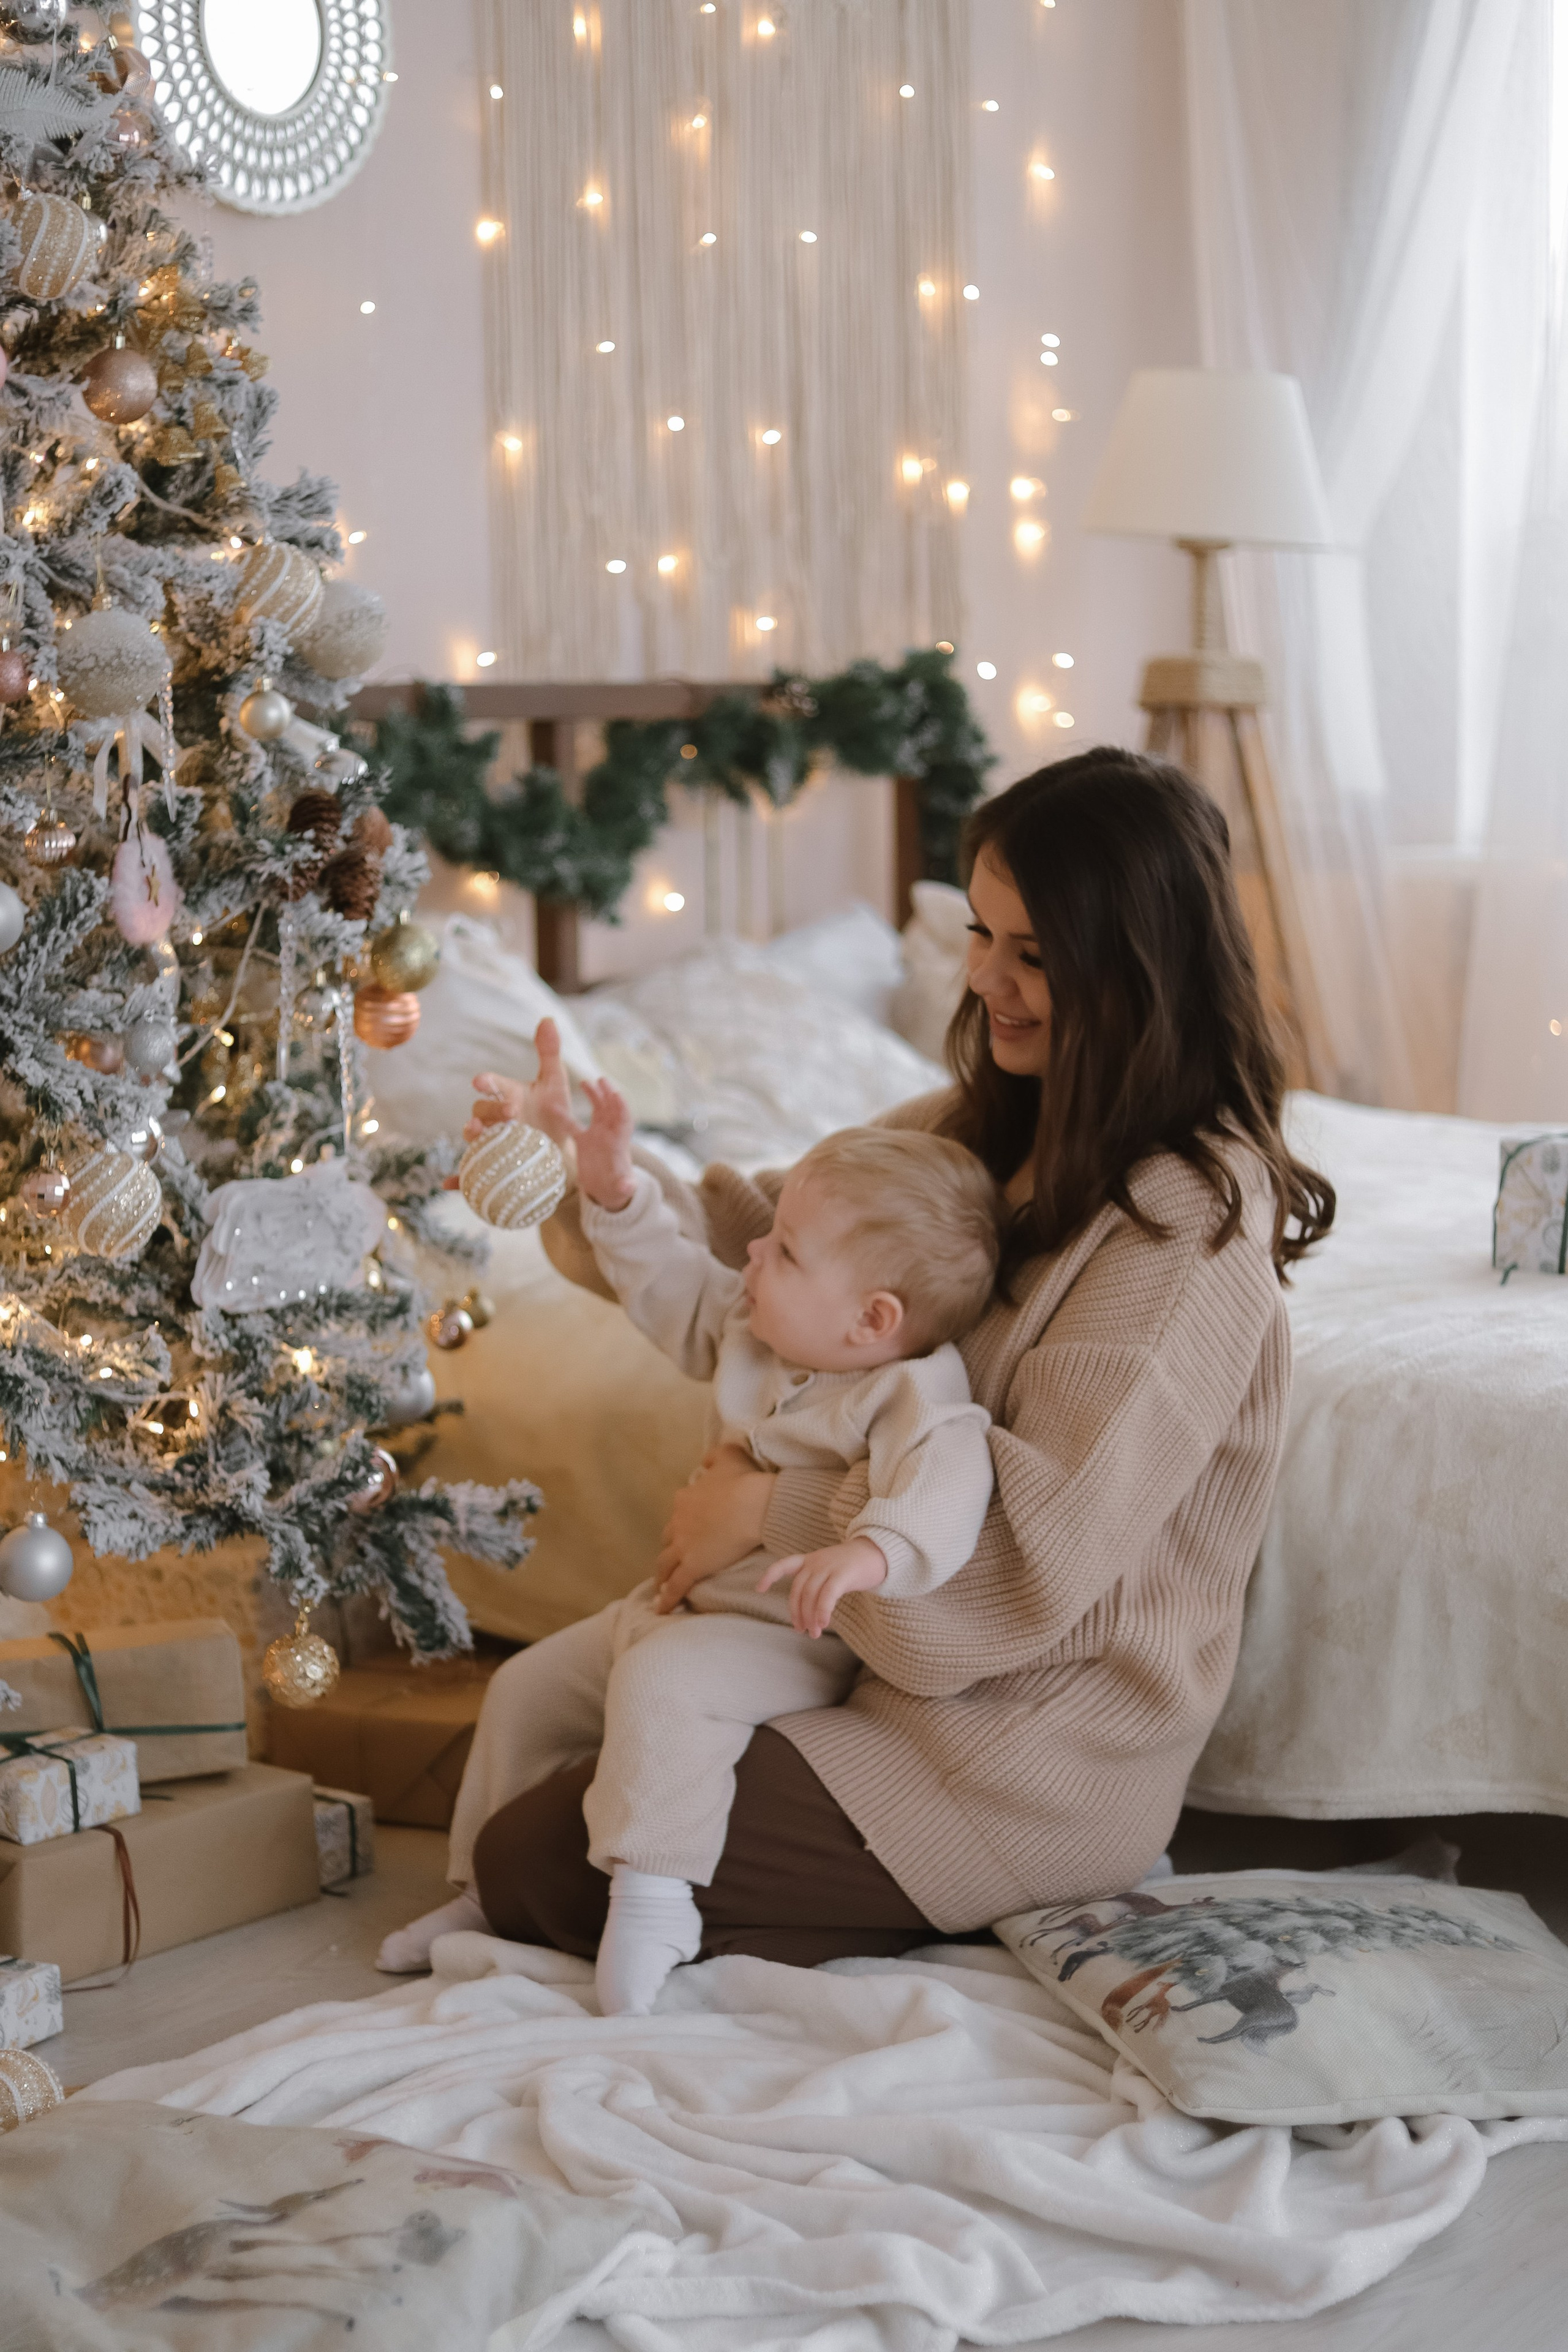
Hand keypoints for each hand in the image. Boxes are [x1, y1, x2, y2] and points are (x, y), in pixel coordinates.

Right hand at [443, 1019, 576, 1185]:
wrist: (559, 1152)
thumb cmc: (555, 1114)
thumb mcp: (556, 1084)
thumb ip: (549, 1053)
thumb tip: (547, 1020)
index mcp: (507, 1095)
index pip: (492, 1085)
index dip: (486, 1082)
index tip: (482, 1081)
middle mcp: (495, 1119)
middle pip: (481, 1111)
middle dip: (491, 1110)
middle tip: (511, 1112)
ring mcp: (491, 1142)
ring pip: (473, 1139)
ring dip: (473, 1137)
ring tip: (478, 1136)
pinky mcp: (490, 1165)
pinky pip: (469, 1173)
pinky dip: (458, 1180)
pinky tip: (448, 1185)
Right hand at [573, 1077, 635, 1209]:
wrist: (606, 1191)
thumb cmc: (617, 1188)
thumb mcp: (621, 1188)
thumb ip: (625, 1186)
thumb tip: (628, 1187)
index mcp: (619, 1143)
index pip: (623, 1120)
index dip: (621, 1107)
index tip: (616, 1094)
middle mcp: (610, 1135)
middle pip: (611, 1109)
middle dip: (608, 1094)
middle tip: (601, 1080)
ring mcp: (597, 1136)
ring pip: (597, 1110)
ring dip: (594, 1096)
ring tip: (585, 1082)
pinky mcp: (584, 1141)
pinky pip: (573, 1125)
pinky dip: (563, 1116)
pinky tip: (552, 1107)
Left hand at [654, 1446, 774, 1611]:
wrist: (754, 1505)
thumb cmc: (745, 1481)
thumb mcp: (728, 1457)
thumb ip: (714, 1457)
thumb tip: (704, 1460)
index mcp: (686, 1499)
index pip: (679, 1515)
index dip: (682, 1525)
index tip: (685, 1532)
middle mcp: (679, 1522)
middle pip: (668, 1540)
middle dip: (669, 1550)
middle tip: (671, 1560)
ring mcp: (683, 1546)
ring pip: (665, 1565)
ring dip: (661, 1576)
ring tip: (660, 1587)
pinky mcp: (692, 1566)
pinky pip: (675, 1586)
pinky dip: (667, 1599)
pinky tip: (662, 1610)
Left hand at [758, 1536, 887, 1637]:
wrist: (880, 1553)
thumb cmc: (854, 1566)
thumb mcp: (831, 1568)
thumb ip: (818, 1583)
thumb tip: (809, 1612)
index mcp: (811, 1559)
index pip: (784, 1564)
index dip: (770, 1575)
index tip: (759, 1589)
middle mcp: (817, 1562)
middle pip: (798, 1590)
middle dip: (797, 1612)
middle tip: (801, 1630)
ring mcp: (829, 1566)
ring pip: (811, 1595)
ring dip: (811, 1617)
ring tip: (814, 1633)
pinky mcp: (844, 1574)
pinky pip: (828, 1595)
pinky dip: (823, 1611)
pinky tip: (824, 1624)